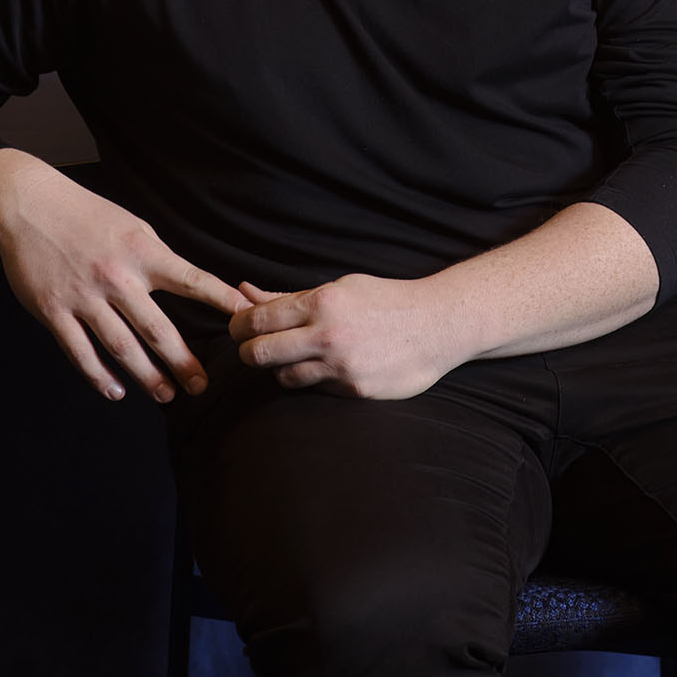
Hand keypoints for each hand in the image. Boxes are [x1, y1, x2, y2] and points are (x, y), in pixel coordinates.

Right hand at [0, 148, 245, 403]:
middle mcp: (117, 277)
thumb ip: (157, 258)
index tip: (245, 319)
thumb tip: (189, 285)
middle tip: (202, 385)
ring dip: (146, 376)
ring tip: (166, 395)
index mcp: (142, 252)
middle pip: (157, 329)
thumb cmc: (87, 216)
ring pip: (121, 347)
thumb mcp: (132, 226)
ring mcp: (83, 297)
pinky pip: (80, 352)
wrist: (28, 206)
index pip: (191, 280)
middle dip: (183, 361)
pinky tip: (116, 391)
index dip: (220, 301)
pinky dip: (99, 376)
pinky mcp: (53, 311)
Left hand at [230, 274, 478, 399]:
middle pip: (258, 354)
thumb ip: (289, 296)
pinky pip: (316, 389)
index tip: (239, 329)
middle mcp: (328, 334)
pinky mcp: (354, 390)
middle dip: (248, 352)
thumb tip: (244, 290)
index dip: (238, 326)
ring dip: (283, 368)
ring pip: (283, 377)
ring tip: (299, 356)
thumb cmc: (387, 301)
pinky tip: (330, 367)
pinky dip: (315, 379)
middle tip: (256, 348)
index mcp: (323, 302)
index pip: (257, 320)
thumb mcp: (341, 287)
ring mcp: (341, 366)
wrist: (439, 324)